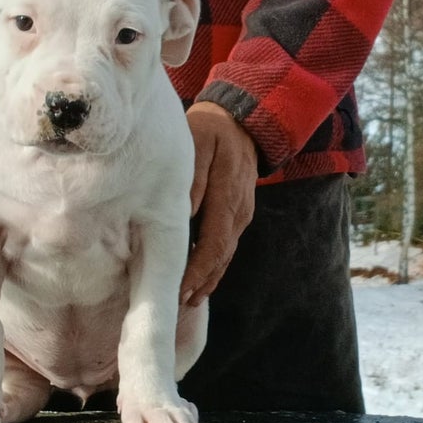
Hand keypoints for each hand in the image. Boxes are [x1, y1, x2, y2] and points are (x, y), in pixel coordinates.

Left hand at [181, 101, 258, 306]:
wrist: (242, 120)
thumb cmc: (211, 129)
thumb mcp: (198, 141)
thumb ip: (194, 176)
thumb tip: (186, 212)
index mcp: (228, 193)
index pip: (215, 241)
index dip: (198, 269)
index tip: (181, 287)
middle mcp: (239, 209)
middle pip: (222, 254)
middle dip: (202, 281)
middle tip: (180, 302)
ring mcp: (242, 212)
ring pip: (226, 253)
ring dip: (209, 277)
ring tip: (189, 299)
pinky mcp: (240, 212)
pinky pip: (227, 243)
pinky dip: (214, 263)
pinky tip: (201, 277)